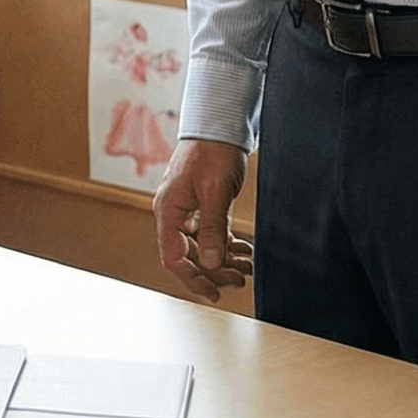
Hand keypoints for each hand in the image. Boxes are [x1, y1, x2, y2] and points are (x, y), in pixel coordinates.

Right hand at [151, 138, 253, 301]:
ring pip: (202, 246)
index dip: (192, 278)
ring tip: (248, 265)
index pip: (173, 257)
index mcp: (168, 211)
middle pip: (189, 255)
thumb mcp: (215, 191)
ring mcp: (187, 210)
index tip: (215, 293)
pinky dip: (227, 244)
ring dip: (224, 259)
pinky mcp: (202, 205)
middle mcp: (174, 214)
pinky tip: (244, 250)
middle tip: (241, 278)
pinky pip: (211, 233)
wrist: (219, 123)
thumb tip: (212, 264)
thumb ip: (212, 227)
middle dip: (215, 271)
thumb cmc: (212, 151)